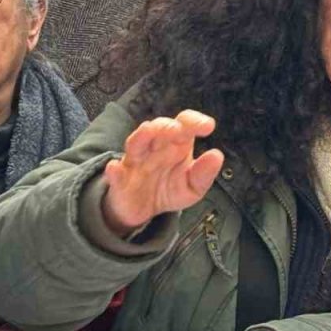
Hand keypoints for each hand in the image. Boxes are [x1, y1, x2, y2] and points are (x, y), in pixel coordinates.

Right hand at [101, 111, 224, 236]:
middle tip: (178, 130)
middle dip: (167, 126)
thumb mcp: (192, 187)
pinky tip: (114, 168)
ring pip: (136, 143)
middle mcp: (154, 147)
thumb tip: (217, 156)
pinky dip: (113, 171)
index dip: (194, 121)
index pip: (184, 123)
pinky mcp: (120, 180)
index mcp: (176, 144)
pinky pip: (114, 174)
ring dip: (142, 136)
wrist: (141, 210)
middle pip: (158, 128)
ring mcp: (135, 161)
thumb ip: (204, 174)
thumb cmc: (168, 189)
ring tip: (148, 130)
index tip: (207, 126)